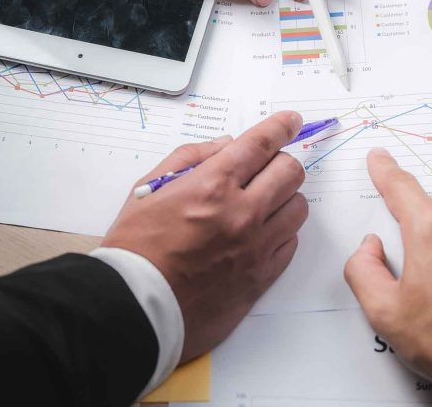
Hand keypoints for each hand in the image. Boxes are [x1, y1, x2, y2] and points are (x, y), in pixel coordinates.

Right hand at [101, 111, 306, 361]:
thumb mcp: (149, 188)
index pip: (261, 143)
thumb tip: (226, 144)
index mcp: (212, 186)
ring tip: (261, 204)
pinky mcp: (261, 277)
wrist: (133, 309)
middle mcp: (241, 213)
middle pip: (290, 171)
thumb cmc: (135, 249)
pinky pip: (291, 242)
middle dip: (281, 161)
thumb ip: (190, 157)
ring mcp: (255, 247)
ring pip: (298, 206)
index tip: (290, 121)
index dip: (281, 126)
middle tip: (267, 167)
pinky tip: (259, 233)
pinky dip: (281, 232)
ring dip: (284, 198)